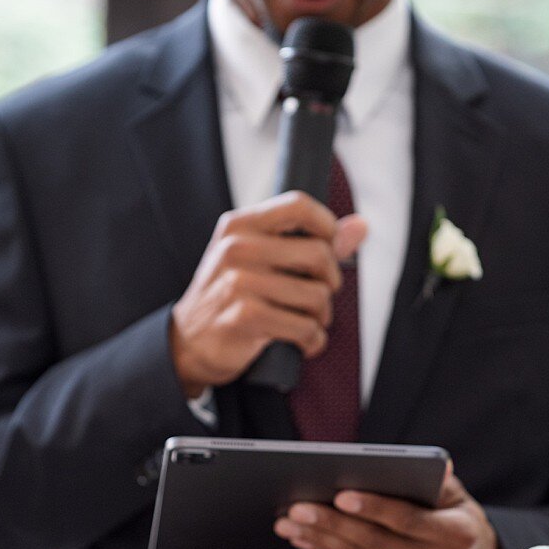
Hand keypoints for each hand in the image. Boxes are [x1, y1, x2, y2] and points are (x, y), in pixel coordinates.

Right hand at [170, 191, 368, 396]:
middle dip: (330, 282)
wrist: (187, 343)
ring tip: (309, 323)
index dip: (328, 226)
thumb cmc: (230, 296)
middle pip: (318, 253)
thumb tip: (361, 226)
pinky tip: (304, 343)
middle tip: (320, 298)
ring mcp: (239, 282)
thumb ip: (310, 239)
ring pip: (317, 295)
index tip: (330, 249)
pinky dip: (313, 341)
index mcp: (239, 225)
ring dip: (322, 317)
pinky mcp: (246, 317)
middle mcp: (237, 248)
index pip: (299, 205)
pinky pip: (305, 327)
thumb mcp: (259, 259)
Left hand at [274, 470, 499, 548]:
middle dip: (332, 524)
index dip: (374, 507)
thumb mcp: (461, 504)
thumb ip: (442, 484)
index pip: (407, 521)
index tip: (340, 495)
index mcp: (454, 537)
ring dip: (319, 541)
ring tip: (288, 522)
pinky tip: (302, 540)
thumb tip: (440, 465)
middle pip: (374, 543)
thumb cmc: (461, 528)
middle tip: (297, 508)